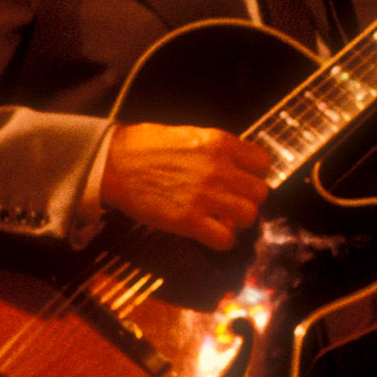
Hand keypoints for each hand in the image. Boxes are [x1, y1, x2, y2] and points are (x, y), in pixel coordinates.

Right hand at [101, 123, 271, 249]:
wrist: (113, 162)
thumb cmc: (146, 147)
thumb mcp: (190, 135)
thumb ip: (217, 149)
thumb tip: (236, 163)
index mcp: (221, 143)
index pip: (263, 163)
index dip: (254, 174)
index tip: (242, 180)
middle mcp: (220, 169)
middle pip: (260, 192)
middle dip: (248, 199)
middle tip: (232, 203)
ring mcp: (206, 195)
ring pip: (249, 215)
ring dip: (239, 221)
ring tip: (224, 220)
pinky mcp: (189, 220)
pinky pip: (225, 238)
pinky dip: (224, 241)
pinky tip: (213, 235)